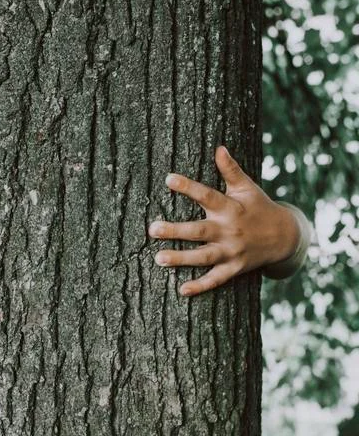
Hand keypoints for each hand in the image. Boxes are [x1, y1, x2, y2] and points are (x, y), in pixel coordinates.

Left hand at [149, 146, 299, 295]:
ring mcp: (232, 251)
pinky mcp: (234, 268)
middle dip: (175, 231)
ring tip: (158, 259)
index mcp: (230, 208)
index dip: (188, 186)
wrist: (285, 237)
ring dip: (181, 259)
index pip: (207, 195)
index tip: (168, 178)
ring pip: (203, 257)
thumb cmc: (259, 207)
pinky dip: (200, 286)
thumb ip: (231, 170)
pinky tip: (182, 291)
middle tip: (152, 229)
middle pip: (199, 231)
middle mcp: (229, 231)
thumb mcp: (247, 188)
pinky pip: (216, 279)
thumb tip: (219, 147)